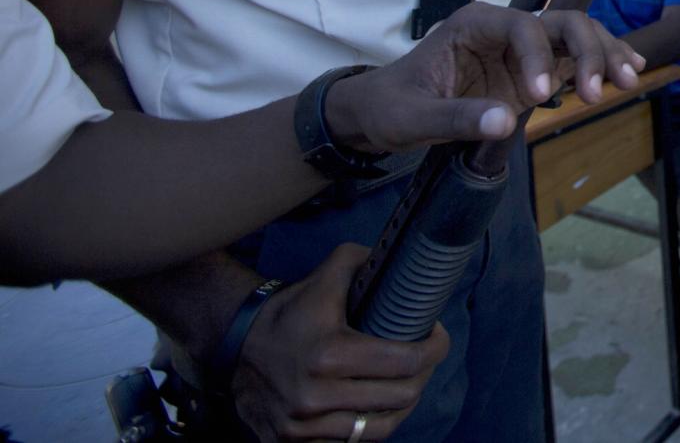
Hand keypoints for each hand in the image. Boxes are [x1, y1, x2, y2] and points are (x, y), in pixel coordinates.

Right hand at [232, 244, 447, 440]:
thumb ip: (367, 261)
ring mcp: (300, 428)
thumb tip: (407, 261)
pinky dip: (368, 429)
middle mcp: (313, 397)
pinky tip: (375, 408)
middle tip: (424, 359)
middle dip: (423, 375)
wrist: (235, 345)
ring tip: (405, 385)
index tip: (437, 336)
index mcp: (328, 354)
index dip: (435, 348)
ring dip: (400, 407)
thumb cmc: (290, 310)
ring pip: (379, 430)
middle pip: (400, 398)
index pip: (406, 362)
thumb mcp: (327, 275)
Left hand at [324, 5, 644, 155]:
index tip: (539, 97)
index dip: (539, 57)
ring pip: (577, 36)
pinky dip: (601, 64)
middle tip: (602, 89)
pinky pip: (575, 60)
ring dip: (605, 54)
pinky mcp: (532, 70)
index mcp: (476, 24)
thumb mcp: (413, 116)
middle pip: (563, 23)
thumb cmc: (391, 107)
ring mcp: (523, 49)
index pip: (524, 25)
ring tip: (629, 80)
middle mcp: (505, 29)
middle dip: (590, 50)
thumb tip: (506, 123)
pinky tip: (628, 73)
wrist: (382, 114)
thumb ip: (458, 117)